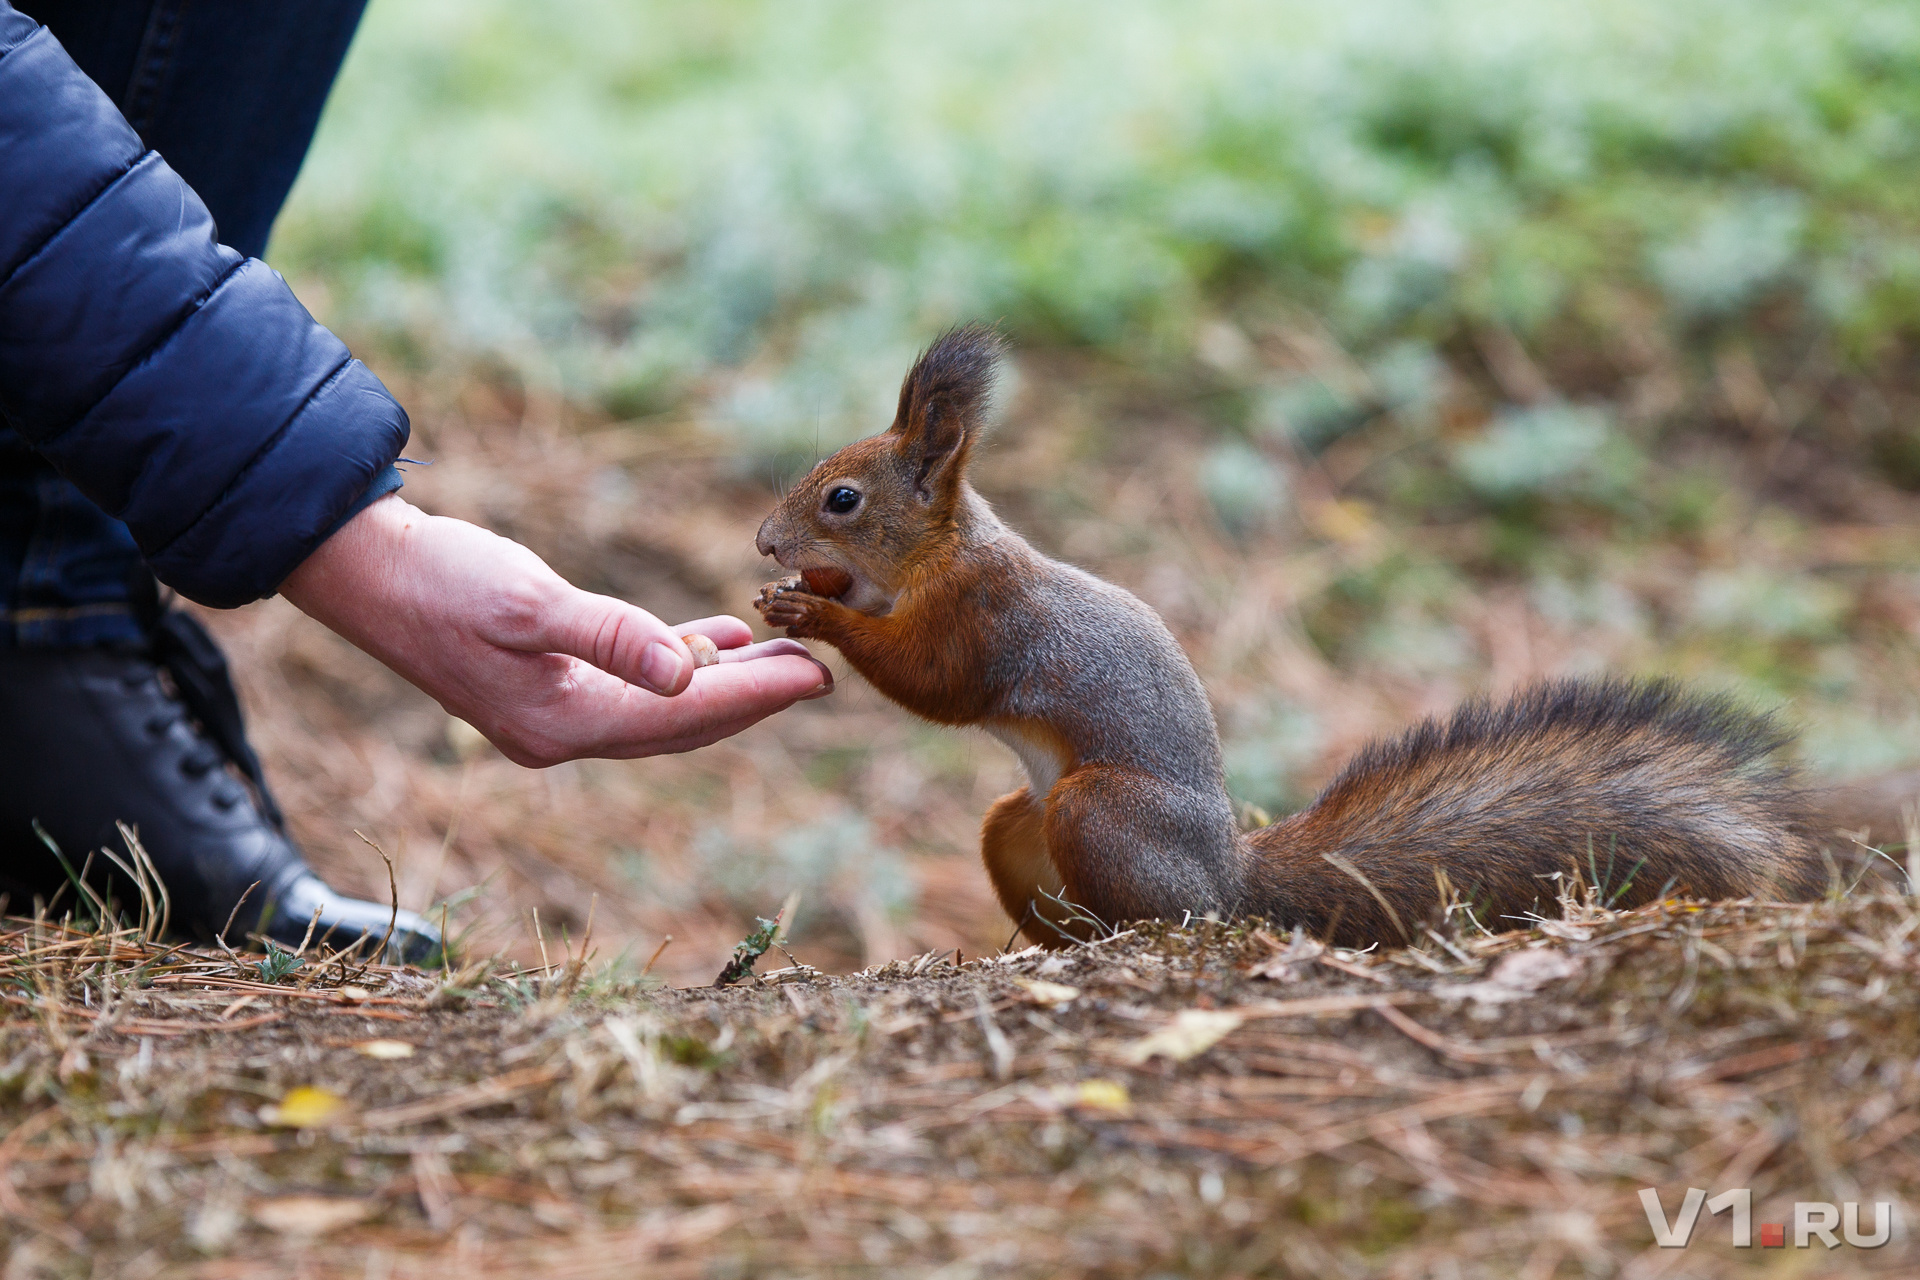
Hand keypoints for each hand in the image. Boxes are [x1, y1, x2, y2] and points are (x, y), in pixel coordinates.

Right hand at [281, 496, 831, 765]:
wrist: (361, 571)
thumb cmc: (441, 578)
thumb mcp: (529, 601)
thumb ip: (612, 637)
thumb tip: (687, 674)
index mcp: (561, 722)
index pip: (682, 718)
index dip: (755, 698)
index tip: (817, 676)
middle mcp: (561, 732)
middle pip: (680, 724)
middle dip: (752, 698)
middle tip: (821, 671)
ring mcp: (551, 712)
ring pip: (660, 705)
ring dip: (722, 681)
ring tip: (784, 656)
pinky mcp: (544, 683)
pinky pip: (632, 685)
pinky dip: (676, 664)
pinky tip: (715, 642)